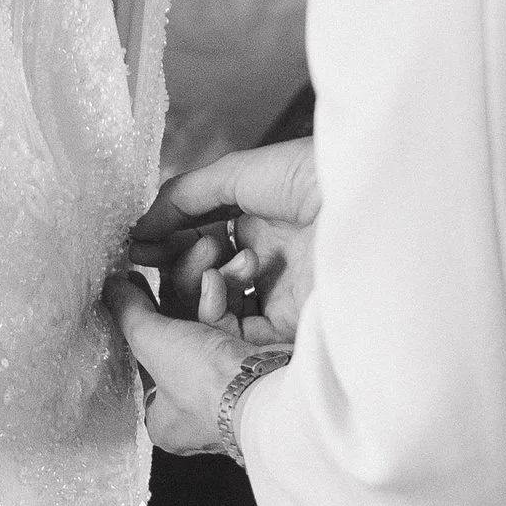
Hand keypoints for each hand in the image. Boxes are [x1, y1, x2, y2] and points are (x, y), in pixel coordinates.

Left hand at [107, 272, 278, 456]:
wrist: (268, 389)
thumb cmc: (203, 384)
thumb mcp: (151, 342)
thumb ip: (128, 313)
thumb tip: (111, 289)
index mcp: (165, 416)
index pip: (144, 357)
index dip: (139, 316)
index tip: (136, 282)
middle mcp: (196, 402)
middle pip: (178, 332)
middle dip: (177, 289)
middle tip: (168, 256)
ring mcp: (228, 380)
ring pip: (207, 319)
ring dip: (206, 283)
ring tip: (206, 252)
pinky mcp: (255, 358)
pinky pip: (233, 317)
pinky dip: (226, 295)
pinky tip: (220, 273)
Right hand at [129, 138, 319, 340]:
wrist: (366, 204)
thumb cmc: (313, 176)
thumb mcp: (239, 174)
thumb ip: (185, 197)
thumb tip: (141, 227)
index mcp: (265, 219)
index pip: (204, 237)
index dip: (171, 240)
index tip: (139, 244)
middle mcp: (273, 259)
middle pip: (206, 275)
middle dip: (180, 265)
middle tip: (161, 255)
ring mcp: (282, 294)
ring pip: (217, 306)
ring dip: (198, 285)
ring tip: (206, 261)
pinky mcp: (291, 327)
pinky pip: (238, 332)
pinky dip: (215, 313)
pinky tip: (213, 285)